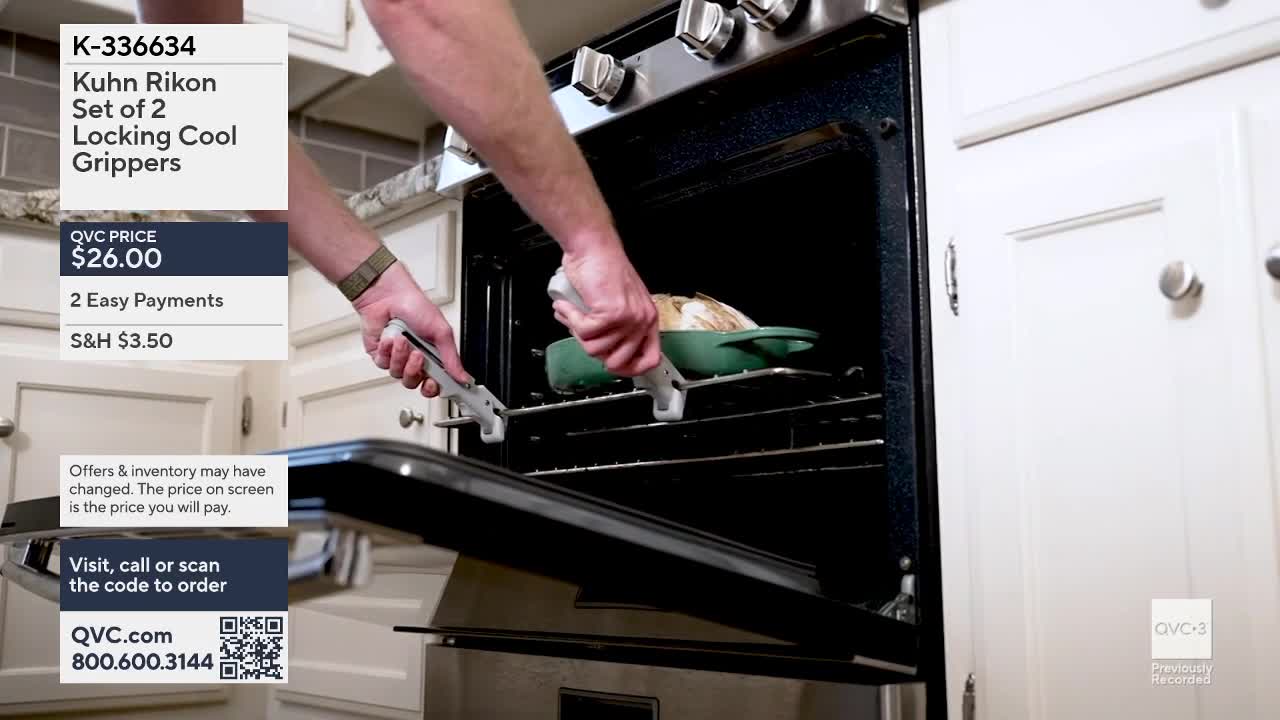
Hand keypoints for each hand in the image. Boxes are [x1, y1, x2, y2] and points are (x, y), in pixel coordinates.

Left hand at [354, 262, 469, 397]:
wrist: (388, 294)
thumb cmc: (414, 305)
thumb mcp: (441, 332)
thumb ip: (452, 358)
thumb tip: (463, 377)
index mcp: (432, 355)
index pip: (435, 382)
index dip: (434, 387)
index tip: (436, 384)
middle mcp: (415, 358)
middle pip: (415, 382)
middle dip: (415, 371)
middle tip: (418, 356)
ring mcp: (397, 357)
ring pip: (398, 374)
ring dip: (400, 356)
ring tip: (402, 340)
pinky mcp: (380, 354)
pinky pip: (383, 364)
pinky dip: (386, 351)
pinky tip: (390, 338)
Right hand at [552, 240, 659, 376]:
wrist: (592, 246)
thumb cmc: (601, 268)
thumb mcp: (619, 303)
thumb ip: (618, 328)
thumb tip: (606, 353)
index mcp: (647, 319)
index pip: (649, 359)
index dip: (629, 369)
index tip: (611, 365)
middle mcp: (641, 321)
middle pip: (616, 362)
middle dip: (593, 349)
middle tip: (584, 331)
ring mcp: (628, 319)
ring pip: (595, 349)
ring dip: (577, 331)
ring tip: (573, 312)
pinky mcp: (611, 314)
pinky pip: (584, 333)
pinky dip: (570, 319)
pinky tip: (568, 306)